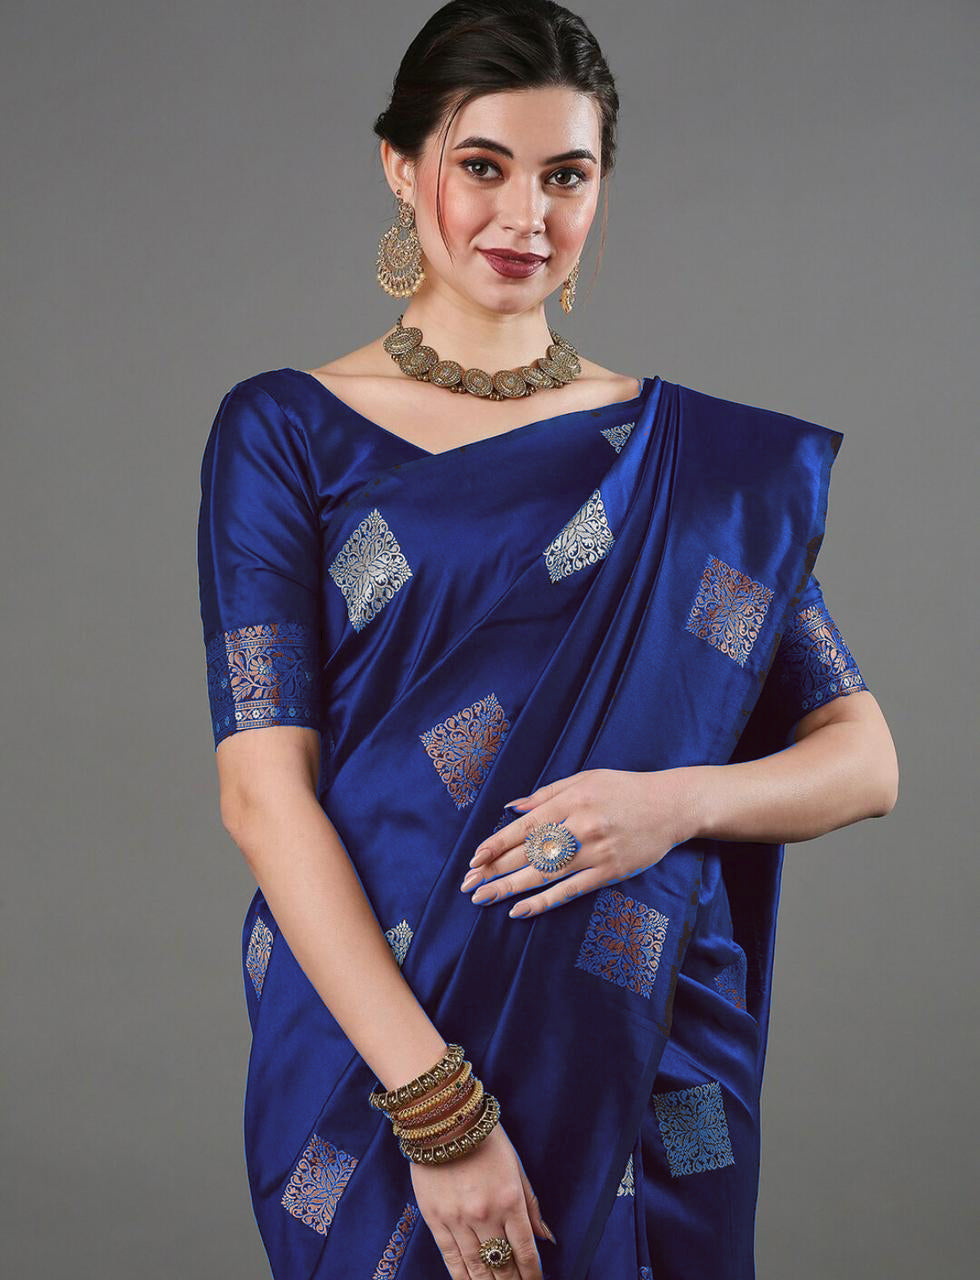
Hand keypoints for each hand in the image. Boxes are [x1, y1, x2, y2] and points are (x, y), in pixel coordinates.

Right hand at [409, 1121, 554, 1278]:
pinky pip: (451, 1259)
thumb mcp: (516, 1166)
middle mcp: (485, 1214)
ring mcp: (458, 1220)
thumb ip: (531, 1204)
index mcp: (510, 1200)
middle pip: (502, 1265)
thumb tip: (546, 1237)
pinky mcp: (436, 1220)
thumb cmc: (486, 1139)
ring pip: (477, 1268)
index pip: (526, 1251)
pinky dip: (462, 1278)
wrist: (444, 1120)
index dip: (533, 1274)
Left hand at [459, 767, 701, 917]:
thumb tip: (512, 807)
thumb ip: (546, 794)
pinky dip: (543, 902)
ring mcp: (595, 851)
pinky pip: (570, 891)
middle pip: (529, 853)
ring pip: (544, 875)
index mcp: (571, 800)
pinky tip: (520, 910)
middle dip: (495, 869)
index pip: (525, 826)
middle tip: (468, 884)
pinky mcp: (609, 872)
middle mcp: (580, 826)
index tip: (474, 858)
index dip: (497, 844)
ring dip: (510, 888)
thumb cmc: (624, 789)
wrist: (671, 805)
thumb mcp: (585, 779)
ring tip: (483, 898)